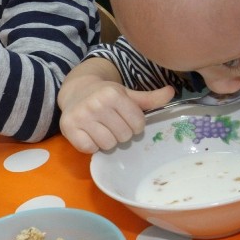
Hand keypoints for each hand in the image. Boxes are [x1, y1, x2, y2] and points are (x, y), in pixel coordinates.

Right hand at [59, 75, 174, 152]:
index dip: (134, 125)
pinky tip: (89, 134)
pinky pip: (89, 148)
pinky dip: (91, 145)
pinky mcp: (68, 128)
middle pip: (123, 136)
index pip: (138, 124)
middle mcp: (95, 104)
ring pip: (107, 144)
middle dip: (121, 133)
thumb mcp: (127, 94)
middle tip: (112, 124)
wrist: (76, 91)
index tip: (125, 118)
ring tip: (101, 129)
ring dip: (107, 141)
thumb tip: (171, 92)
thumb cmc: (105, 95)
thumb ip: (150, 98)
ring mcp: (80, 116)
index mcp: (112, 94)